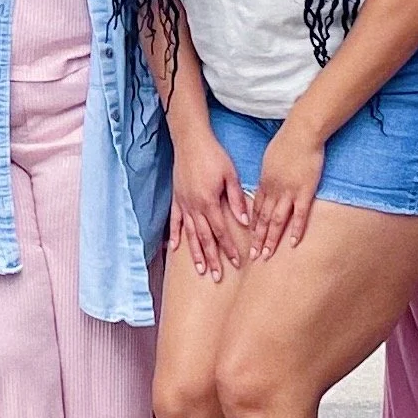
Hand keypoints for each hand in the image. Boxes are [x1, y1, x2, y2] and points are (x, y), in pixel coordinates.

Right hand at [170, 127, 250, 281]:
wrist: (190, 141)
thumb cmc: (213, 155)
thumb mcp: (231, 175)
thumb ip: (237, 200)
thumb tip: (244, 222)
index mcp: (209, 201)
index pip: (221, 231)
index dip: (229, 248)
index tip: (236, 262)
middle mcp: (194, 206)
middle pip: (204, 238)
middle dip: (212, 258)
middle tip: (216, 277)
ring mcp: (183, 204)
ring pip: (189, 234)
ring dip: (195, 253)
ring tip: (199, 269)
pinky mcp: (176, 198)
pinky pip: (175, 221)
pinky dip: (174, 235)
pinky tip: (174, 248)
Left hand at [247, 115, 325, 259]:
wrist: (302, 132)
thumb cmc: (287, 142)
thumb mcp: (270, 159)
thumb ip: (268, 175)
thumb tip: (265, 184)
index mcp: (264, 182)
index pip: (255, 209)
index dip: (252, 226)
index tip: (248, 240)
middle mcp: (273, 190)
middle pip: (263, 219)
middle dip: (257, 238)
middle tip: (253, 256)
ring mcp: (289, 192)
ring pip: (277, 220)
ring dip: (271, 239)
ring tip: (267, 255)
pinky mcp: (305, 191)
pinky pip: (299, 215)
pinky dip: (296, 230)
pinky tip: (293, 243)